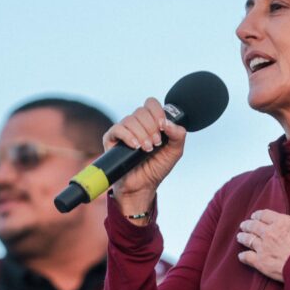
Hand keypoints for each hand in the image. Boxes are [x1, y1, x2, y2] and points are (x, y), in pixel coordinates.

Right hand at [102, 98, 186, 214]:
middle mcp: (136, 124)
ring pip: (130, 119)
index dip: (158, 112)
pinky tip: (135, 146)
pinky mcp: (111, 139)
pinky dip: (128, 136)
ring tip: (147, 149)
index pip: (151, 104)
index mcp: (150, 122)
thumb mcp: (174, 152)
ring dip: (142, 134)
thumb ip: (178, 135)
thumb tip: (168, 123)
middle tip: (155, 143)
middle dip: (151, 128)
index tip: (163, 128)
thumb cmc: (157, 168)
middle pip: (141, 111)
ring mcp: (123, 130)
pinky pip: (117, 129)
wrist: (143, 186)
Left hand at [237, 186, 289, 281]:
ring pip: (248, 240)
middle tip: (244, 225)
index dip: (258, 215)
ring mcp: (263, 247)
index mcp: (281, 222)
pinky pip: (247, 257)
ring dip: (243, 237)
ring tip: (240, 237)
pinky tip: (241, 256)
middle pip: (253, 226)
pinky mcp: (260, 262)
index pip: (264, 214)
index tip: (255, 216)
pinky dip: (243, 256)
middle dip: (247, 225)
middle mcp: (269, 233)